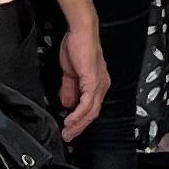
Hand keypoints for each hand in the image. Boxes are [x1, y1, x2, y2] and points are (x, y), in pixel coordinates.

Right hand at [56, 20, 108, 138]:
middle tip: (67, 137)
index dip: (80, 120)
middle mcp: (101, 86)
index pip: (90, 107)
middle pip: (92, 114)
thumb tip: (67, 103)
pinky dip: (78, 114)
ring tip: (67, 132)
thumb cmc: (77, 46)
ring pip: (91, 112)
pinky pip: (87, 104)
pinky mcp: (93, 82)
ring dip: (78, 124)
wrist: (81, 32)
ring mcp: (98, 85)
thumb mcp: (70, 73)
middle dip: (79, 127)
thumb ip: (69, 89)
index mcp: (96, 84)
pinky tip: (70, 120)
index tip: (69, 128)